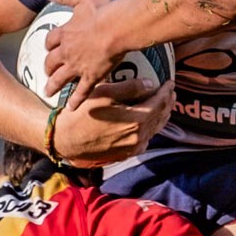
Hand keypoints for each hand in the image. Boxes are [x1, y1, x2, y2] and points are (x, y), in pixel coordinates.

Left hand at [43, 0, 126, 106]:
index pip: (50, 41)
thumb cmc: (103, 11)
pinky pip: (81, 91)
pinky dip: (75, 100)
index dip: (49, 45)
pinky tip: (71, 108)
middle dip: (48, 67)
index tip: (50, 47)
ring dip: (53, 86)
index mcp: (65, 33)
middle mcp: (67, 51)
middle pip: (51, 61)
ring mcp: (78, 65)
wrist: (117, 27)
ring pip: (60, 79)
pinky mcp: (91, 76)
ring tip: (48, 93)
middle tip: (47, 72)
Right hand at [50, 80, 173, 165]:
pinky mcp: (126, 154)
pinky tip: (148, 123)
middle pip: (160, 117)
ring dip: (161, 116)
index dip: (166, 91)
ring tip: (163, 105)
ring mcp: (133, 148)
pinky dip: (150, 129)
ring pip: (154, 129)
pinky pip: (144, 140)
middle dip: (167, 103)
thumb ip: (129, 87)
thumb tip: (151, 83)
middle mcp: (139, 137)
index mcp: (137, 120)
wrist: (65, 140)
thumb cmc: (82, 114)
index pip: (159, 102)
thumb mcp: (104, 94)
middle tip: (170, 92)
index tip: (169, 82)